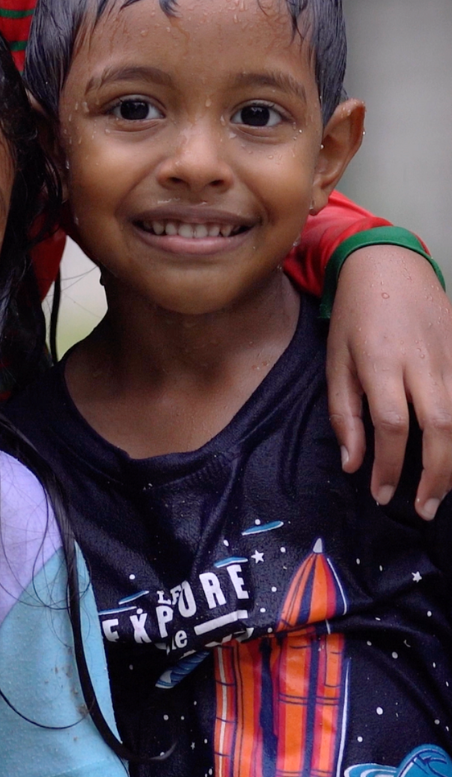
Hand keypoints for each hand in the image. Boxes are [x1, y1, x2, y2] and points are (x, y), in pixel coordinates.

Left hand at [328, 243, 451, 516]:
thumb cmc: (356, 316)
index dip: (389, 465)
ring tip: (441, 492)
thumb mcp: (336, 357)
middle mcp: (421, 361)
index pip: (391, 424)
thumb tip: (352, 463)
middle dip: (434, 475)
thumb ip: (344, 411)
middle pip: (438, 427)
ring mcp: (450, 357)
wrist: (391, 268)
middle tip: (423, 509)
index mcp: (380, 360)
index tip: (381, 494)